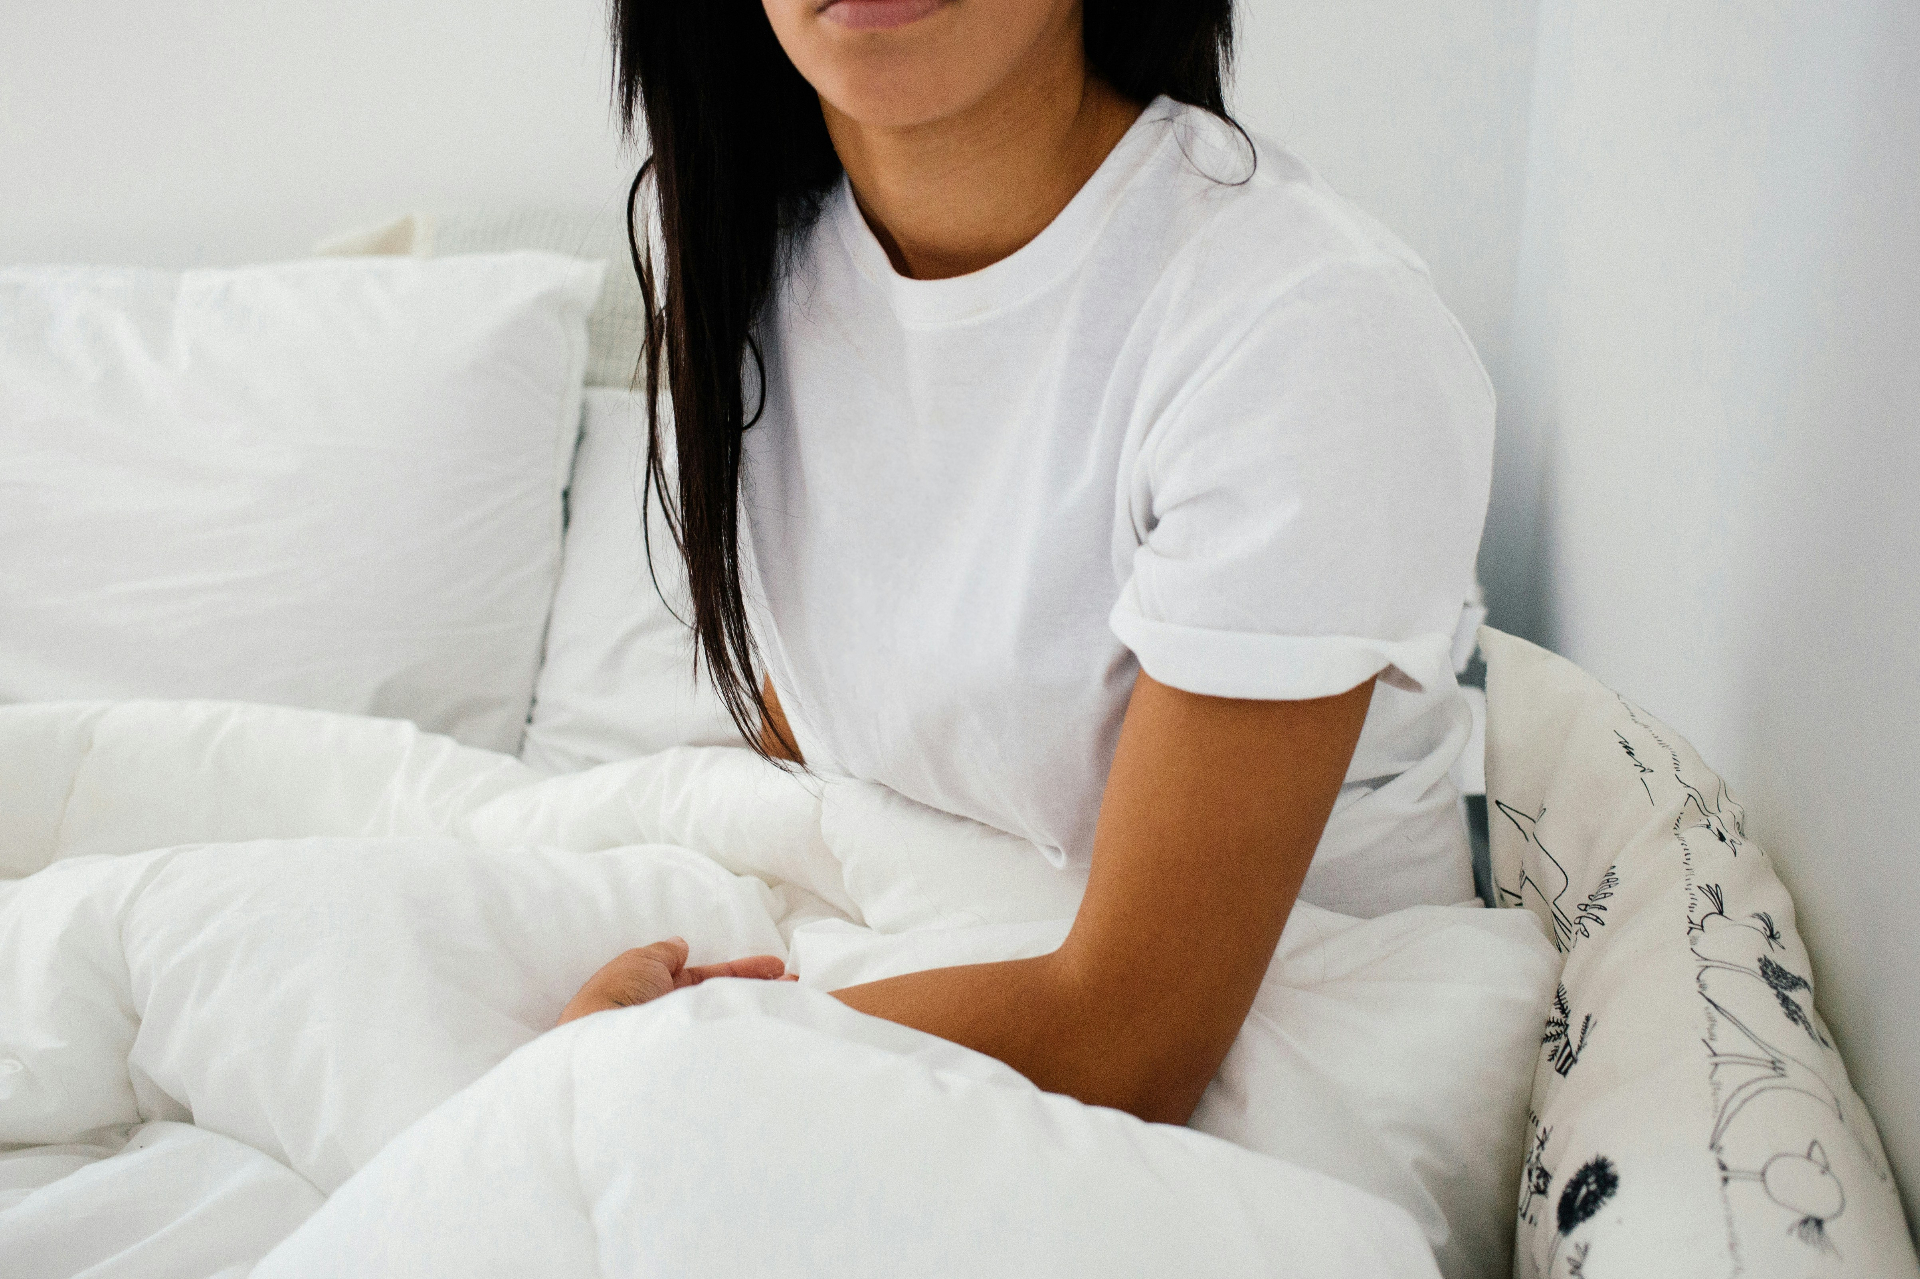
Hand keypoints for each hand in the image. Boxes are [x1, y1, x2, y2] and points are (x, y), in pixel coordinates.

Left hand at [556, 937, 792, 1025]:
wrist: (607, 1047)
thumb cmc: (616, 998)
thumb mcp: (639, 960)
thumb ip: (663, 953)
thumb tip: (680, 945)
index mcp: (657, 995)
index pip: (706, 979)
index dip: (739, 970)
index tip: (775, 966)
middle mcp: (673, 1021)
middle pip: (722, 1001)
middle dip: (759, 989)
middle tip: (795, 984)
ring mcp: (685, 1043)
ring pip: (728, 1020)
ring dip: (761, 1008)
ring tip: (796, 1001)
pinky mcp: (695, 1065)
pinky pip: (730, 1043)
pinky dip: (752, 1032)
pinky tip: (776, 1024)